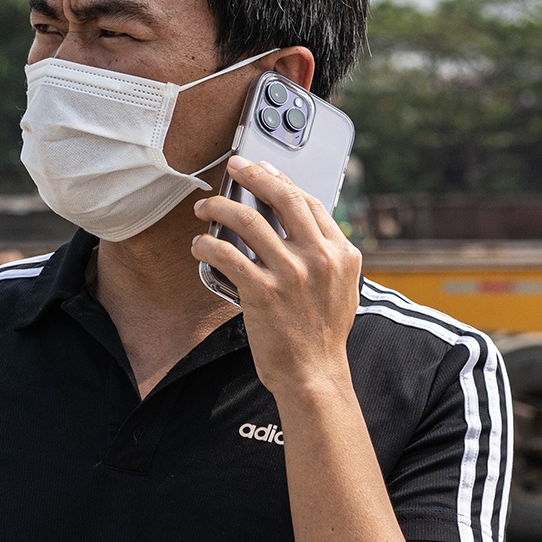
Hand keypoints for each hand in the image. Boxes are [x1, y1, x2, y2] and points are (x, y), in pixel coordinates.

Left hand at [190, 154, 362, 400]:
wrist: (313, 374)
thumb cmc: (322, 335)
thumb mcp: (342, 288)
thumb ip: (328, 256)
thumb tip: (302, 228)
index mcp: (342, 253)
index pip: (309, 203)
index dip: (282, 180)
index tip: (263, 170)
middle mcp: (319, 258)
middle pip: (283, 198)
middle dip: (254, 175)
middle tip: (235, 167)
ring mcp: (291, 274)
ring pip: (249, 221)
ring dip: (220, 207)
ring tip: (204, 206)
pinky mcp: (263, 292)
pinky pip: (227, 255)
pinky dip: (208, 245)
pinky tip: (199, 244)